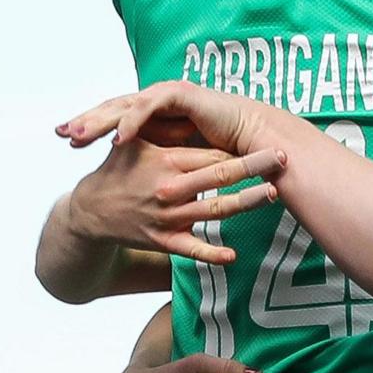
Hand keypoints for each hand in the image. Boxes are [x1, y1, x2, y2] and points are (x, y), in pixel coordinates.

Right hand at [57, 135, 280, 265]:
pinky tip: (232, 255)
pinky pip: (192, 249)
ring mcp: (168, 217)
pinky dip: (212, 253)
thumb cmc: (118, 171)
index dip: (242, 150)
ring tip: (271, 194)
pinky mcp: (163, 241)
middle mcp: (170, 188)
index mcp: (166, 160)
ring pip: (215, 210)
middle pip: (221, 177)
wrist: (90, 211)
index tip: (268, 145)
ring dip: (246, 203)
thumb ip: (164, 131)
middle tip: (282, 161)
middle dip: (255, 168)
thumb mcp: (135, 143)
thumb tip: (194, 117)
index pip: (212, 154)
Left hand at [59, 79, 277, 158]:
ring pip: (126, 104)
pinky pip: (149, 107)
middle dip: (87, 120)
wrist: (252, 141)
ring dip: (102, 120)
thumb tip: (129, 174)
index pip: (115, 118)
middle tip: (62, 134)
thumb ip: (153, 158)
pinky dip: (133, 121)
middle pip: (113, 108)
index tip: (68, 142)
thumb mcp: (175, 158)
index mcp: (154, 113)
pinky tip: (118, 137)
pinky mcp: (181, 94)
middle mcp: (156, 99)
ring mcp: (167, 94)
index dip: (91, 128)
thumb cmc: (219, 153)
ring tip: (81, 134)